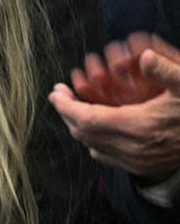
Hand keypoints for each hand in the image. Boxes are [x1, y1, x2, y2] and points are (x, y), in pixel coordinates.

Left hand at [50, 38, 179, 178]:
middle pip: (83, 133)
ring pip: (91, 145)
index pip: (86, 118)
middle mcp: (132, 148)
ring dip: (78, 127)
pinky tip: (95, 126)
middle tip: (60, 95)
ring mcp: (136, 161)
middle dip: (67, 113)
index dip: (66, 105)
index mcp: (138, 126)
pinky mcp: (141, 167)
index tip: (55, 92)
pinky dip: (94, 140)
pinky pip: (105, 155)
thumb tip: (146, 56)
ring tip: (73, 108)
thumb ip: (166, 71)